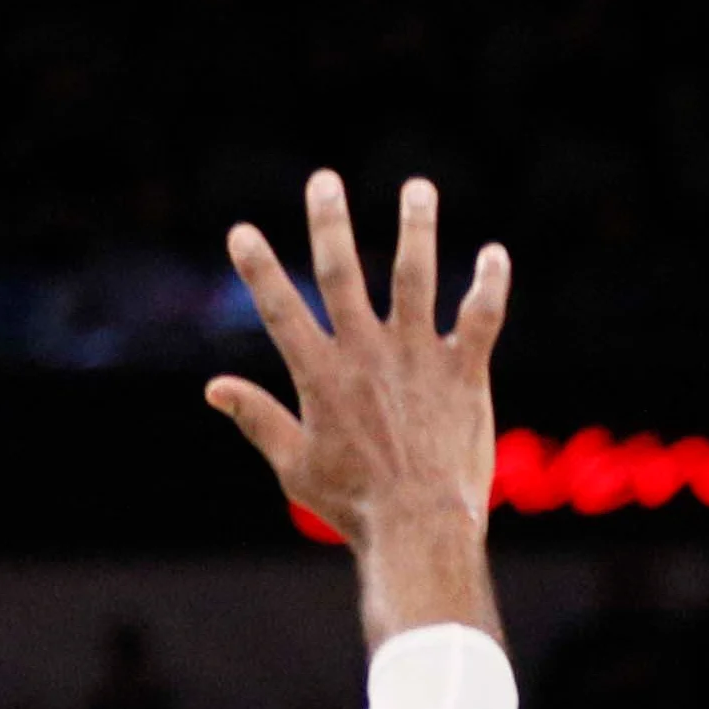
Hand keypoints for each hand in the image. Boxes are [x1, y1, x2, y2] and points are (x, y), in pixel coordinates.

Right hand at [208, 171, 514, 639]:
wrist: (420, 529)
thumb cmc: (354, 506)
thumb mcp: (294, 465)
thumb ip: (258, 418)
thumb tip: (212, 386)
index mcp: (320, 375)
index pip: (281, 309)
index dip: (259, 268)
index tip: (241, 230)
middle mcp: (366, 354)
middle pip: (343, 274)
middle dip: (329, 223)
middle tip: (324, 180)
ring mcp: (418, 357)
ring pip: (416, 277)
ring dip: (416, 229)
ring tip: (417, 187)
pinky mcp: (464, 372)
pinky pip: (480, 317)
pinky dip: (489, 283)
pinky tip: (495, 253)